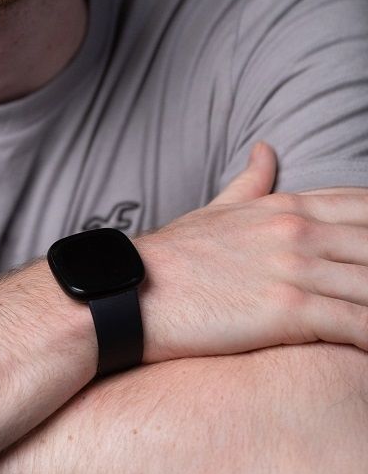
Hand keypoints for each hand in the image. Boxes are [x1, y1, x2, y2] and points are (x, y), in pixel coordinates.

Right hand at [137, 143, 367, 362]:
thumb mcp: (216, 211)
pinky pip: (357, 324)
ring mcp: (295, 268)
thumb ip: (250, 182)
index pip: (364, 206)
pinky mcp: (288, 310)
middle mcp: (298, 231)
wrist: (128, 292)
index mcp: (287, 207)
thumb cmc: (171, 259)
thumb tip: (266, 149)